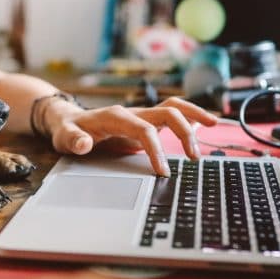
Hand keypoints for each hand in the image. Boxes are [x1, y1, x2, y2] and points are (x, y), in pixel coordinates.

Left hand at [42, 97, 217, 176]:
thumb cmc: (68, 130)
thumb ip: (74, 140)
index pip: (144, 129)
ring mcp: (141, 115)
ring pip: (174, 106)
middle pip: (167, 111)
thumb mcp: (64, 137)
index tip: (164, 172)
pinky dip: (191, 116)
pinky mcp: (146, 121)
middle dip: (184, 132)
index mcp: (116, 116)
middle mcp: (133, 112)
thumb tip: (83, 144)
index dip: (156, 149)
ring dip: (195, 115)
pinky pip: (172, 113)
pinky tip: (206, 124)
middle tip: (194, 157)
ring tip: (215, 126)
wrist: (68, 120)